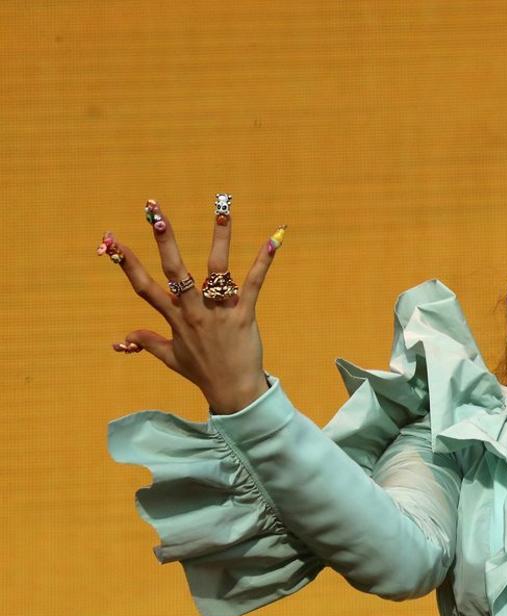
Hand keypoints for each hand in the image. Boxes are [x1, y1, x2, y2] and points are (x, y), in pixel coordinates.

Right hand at [101, 197, 283, 413]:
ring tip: (221, 211)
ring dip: (220, 239)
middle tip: (156, 213)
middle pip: (175, 271)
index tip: (111, 240)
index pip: (144, 287)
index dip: (127, 264)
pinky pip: (254, 283)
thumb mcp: (171, 358)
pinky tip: (273, 239)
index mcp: (174, 318)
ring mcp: (219, 312)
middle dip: (165, 241)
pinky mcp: (244, 314)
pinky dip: (264, 261)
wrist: (233, 391)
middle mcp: (194, 311)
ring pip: (217, 270)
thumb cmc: (203, 372)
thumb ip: (149, 342)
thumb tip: (125, 337)